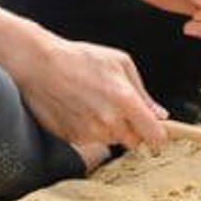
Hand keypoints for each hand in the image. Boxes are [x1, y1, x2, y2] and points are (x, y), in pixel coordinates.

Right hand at [0, 23, 168, 153]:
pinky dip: (92, 129)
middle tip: (120, 108)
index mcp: (125, 101)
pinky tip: (81, 108)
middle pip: (135, 141)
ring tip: (96, 103)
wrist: (40, 66)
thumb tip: (160, 115)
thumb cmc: (81, 59)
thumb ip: (144, 94)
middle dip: (133, 129)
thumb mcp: (120, 63)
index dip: (159, 136)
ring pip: (113, 140)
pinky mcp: (73, 139)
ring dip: (112, 128)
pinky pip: (92, 140)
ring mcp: (90, 133)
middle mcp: (109, 122)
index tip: (158, 132)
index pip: (154, 136)